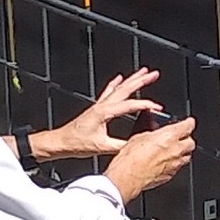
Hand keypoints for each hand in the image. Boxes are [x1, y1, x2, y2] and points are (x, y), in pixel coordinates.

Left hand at [36, 67, 163, 160]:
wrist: (61, 142)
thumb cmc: (76, 143)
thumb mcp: (102, 147)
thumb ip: (121, 145)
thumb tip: (136, 144)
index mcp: (104, 112)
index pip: (130, 105)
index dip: (146, 105)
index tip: (158, 107)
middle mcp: (102, 105)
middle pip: (125, 89)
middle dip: (141, 80)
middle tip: (154, 74)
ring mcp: (99, 105)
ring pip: (118, 88)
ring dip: (131, 79)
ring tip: (143, 72)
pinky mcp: (96, 108)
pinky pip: (108, 92)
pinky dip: (116, 84)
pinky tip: (119, 78)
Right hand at [103, 117, 195, 202]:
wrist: (127, 177)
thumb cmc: (131, 158)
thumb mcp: (140, 136)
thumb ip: (154, 134)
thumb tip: (156, 134)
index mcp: (169, 136)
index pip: (189, 126)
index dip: (189, 123)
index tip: (189, 122)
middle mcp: (176, 150)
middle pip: (191, 143)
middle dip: (186, 139)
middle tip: (180, 138)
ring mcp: (175, 165)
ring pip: (186, 156)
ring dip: (182, 153)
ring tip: (173, 151)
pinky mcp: (170, 175)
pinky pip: (177, 167)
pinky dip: (174, 164)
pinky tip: (165, 163)